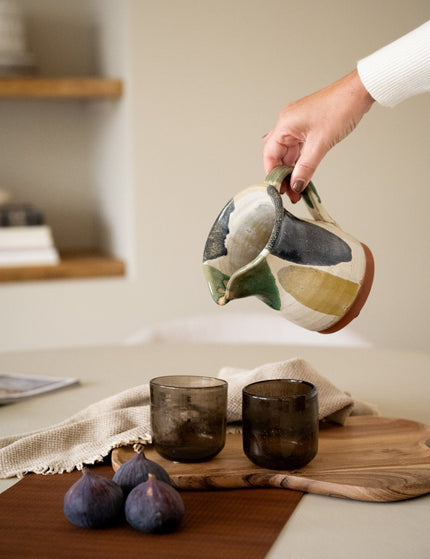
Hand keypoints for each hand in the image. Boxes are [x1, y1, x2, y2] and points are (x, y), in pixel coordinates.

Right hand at [263, 70, 374, 201]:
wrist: (359, 92)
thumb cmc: (340, 107)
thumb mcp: (321, 143)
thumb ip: (306, 167)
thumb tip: (296, 184)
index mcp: (285, 124)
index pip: (270, 155)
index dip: (273, 175)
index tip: (279, 189)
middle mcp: (288, 123)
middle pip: (278, 156)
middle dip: (284, 175)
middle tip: (291, 192)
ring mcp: (297, 124)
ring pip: (289, 153)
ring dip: (293, 170)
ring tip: (298, 186)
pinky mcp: (308, 126)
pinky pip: (299, 148)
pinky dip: (301, 161)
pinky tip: (304, 172)